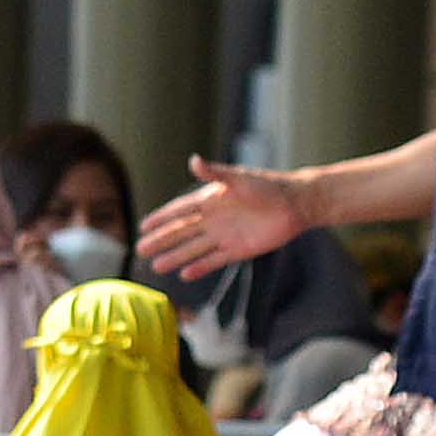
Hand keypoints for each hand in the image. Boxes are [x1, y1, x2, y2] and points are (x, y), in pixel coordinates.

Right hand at [138, 158, 300, 277]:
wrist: (295, 204)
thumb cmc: (267, 185)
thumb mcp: (239, 178)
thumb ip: (215, 173)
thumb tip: (193, 160)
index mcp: (210, 199)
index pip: (179, 211)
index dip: (161, 218)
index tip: (143, 226)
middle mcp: (213, 219)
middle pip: (181, 233)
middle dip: (161, 241)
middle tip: (141, 250)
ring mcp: (224, 236)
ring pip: (194, 249)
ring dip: (176, 257)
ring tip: (157, 267)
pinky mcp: (238, 250)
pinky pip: (214, 260)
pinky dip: (200, 267)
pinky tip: (185, 275)